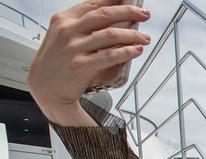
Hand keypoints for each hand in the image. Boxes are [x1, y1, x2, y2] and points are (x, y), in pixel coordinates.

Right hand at [27, 0, 150, 122]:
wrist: (46, 87)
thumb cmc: (57, 62)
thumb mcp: (63, 36)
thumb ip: (83, 26)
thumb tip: (112, 19)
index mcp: (64, 19)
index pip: (93, 4)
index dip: (115, 1)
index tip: (130, 1)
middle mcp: (68, 30)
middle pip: (104, 15)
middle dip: (128, 12)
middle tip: (144, 15)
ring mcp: (74, 48)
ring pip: (110, 35)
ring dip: (132, 35)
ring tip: (144, 38)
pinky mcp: (81, 65)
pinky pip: (109, 56)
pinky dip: (126, 52)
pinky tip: (136, 50)